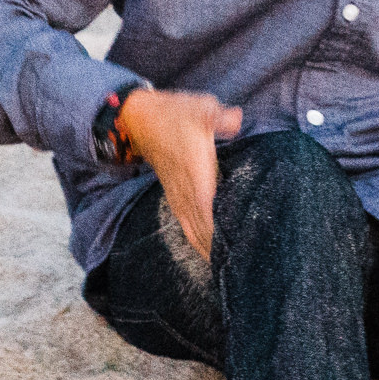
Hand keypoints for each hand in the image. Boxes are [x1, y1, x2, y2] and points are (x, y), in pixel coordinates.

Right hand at [115, 88, 243, 259]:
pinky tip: (205, 249)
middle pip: (203, 230)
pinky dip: (196, 238)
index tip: (236, 255)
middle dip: (218, 250)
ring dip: (207, 248)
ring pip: (193, 229)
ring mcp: (178, 194)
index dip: (221, 236)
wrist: (139, 118)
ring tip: (225, 269)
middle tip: (239, 270)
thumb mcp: (202, 109)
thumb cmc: (174, 113)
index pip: (210, 215)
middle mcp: (186, 190)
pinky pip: (186, 222)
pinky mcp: (174, 192)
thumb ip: (221, 119)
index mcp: (196, 176)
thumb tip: (237, 120)